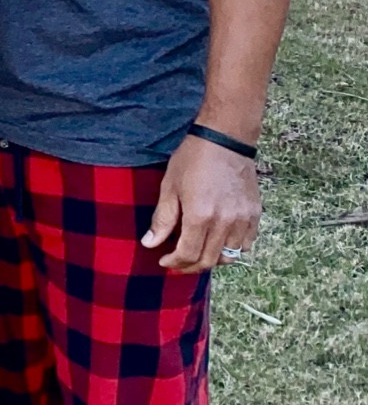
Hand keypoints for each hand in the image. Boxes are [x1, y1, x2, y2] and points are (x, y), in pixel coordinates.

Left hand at [141, 134, 260, 272]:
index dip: (174, 263)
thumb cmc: (193, 159)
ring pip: (230, 256)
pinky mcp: (255, 214)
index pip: (188, 255)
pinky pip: (246, 244)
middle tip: (178, 262)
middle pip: (208, 260)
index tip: (164, 260)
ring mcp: (243, 219)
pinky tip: (219, 241)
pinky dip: (232, 249)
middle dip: (190, 266)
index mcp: (200, 216)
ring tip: (198, 251)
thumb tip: (150, 244)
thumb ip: (162, 219)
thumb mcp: (170, 187)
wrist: (226, 138)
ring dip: (211, 259)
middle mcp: (224, 222)